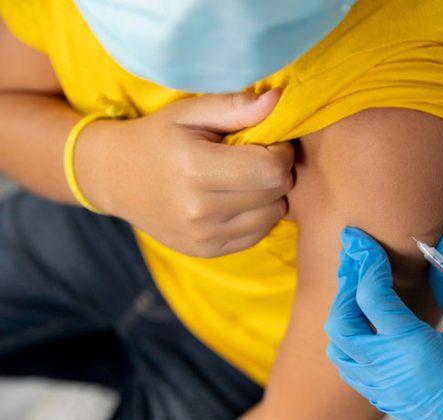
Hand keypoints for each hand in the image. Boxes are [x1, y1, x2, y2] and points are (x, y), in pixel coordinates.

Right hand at [78, 89, 293, 256]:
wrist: (116, 177)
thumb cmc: (158, 137)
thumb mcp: (189, 112)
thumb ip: (235, 106)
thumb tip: (278, 99)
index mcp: (195, 169)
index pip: (271, 168)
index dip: (281, 152)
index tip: (269, 142)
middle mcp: (199, 210)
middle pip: (275, 193)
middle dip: (279, 171)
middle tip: (260, 158)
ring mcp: (202, 236)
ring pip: (272, 216)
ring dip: (271, 196)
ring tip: (248, 178)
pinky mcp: (206, 251)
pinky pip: (257, 234)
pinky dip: (258, 215)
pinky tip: (239, 198)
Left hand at [325, 224, 442, 419]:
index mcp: (413, 349)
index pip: (371, 296)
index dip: (365, 262)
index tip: (360, 239)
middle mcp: (389, 370)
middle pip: (342, 321)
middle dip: (347, 286)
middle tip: (357, 261)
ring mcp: (382, 389)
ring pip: (338, 346)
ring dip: (343, 313)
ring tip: (359, 290)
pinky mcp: (384, 399)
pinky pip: (348, 367)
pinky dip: (348, 340)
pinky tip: (365, 324)